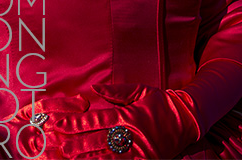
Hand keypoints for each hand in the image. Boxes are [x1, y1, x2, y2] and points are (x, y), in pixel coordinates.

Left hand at [14, 83, 198, 157]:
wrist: (188, 121)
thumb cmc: (161, 104)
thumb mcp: (141, 91)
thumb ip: (117, 91)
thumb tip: (95, 89)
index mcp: (128, 116)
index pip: (96, 119)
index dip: (75, 122)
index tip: (57, 123)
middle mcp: (131, 136)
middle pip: (96, 141)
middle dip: (74, 144)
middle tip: (54, 145)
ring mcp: (137, 153)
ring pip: (105, 158)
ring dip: (84, 158)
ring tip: (65, 157)